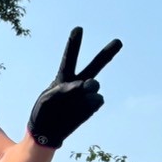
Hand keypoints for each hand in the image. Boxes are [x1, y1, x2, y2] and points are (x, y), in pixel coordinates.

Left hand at [27, 27, 121, 148]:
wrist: (47, 133)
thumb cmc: (42, 113)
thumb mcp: (46, 99)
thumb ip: (64, 89)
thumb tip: (84, 86)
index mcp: (63, 77)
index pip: (70, 58)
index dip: (74, 44)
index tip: (78, 29)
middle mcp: (77, 84)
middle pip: (94, 66)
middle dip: (107, 54)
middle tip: (118, 42)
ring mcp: (86, 95)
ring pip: (94, 84)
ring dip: (88, 87)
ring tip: (79, 94)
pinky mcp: (91, 108)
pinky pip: (97, 100)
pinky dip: (90, 103)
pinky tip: (79, 109)